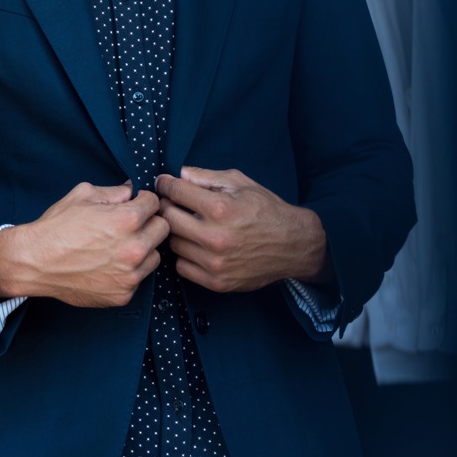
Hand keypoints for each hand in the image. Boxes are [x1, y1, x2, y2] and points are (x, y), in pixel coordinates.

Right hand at [0, 181, 169, 307]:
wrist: (35, 262)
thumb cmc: (58, 226)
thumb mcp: (84, 195)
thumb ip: (114, 192)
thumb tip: (131, 191)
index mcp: (128, 219)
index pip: (155, 204)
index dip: (144, 200)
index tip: (137, 203)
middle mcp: (134, 248)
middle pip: (163, 229)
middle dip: (150, 222)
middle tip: (132, 224)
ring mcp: (130, 275)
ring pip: (155, 256)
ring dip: (144, 248)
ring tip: (120, 246)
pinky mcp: (123, 295)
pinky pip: (139, 278)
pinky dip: (130, 271)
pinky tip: (110, 264)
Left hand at [156, 166, 330, 293]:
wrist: (293, 245)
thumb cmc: (267, 209)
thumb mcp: (240, 183)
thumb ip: (207, 177)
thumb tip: (180, 174)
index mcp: (221, 209)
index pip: (176, 192)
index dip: (165, 183)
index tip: (163, 182)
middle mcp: (215, 238)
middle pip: (168, 219)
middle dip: (166, 206)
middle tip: (171, 202)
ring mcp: (215, 263)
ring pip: (173, 243)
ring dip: (175, 231)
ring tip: (186, 224)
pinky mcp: (217, 282)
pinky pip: (182, 267)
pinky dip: (184, 255)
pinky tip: (195, 244)